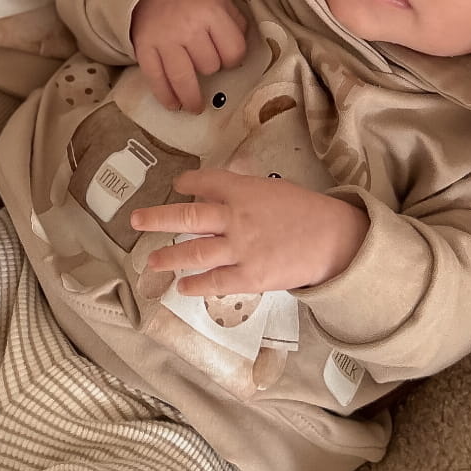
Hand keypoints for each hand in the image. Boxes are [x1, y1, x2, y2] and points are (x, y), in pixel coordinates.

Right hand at [130, 0, 247, 110]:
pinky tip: (173, 104)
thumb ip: (234, 22)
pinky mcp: (144, 48)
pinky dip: (165, 95)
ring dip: (191, 97)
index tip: (229, 59)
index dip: (235, 59)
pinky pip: (156, 79)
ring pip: (184, 78)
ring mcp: (164, 40)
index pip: (233, 51)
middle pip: (209, 66)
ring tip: (195, 106)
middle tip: (207, 64)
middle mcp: (188, 27)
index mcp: (212, 12)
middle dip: (211, 68)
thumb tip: (240, 52)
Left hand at [130, 168, 367, 293]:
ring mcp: (240, 249)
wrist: (335, 240)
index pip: (203, 183)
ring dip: (168, 257)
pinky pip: (214, 282)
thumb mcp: (273, 188)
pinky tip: (182, 287)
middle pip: (186, 217)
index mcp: (242, 190)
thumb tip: (216, 191)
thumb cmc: (306, 211)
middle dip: (156, 218)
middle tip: (134, 220)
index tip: (177, 187)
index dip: (186, 184)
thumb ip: (243, 191)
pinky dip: (195, 285)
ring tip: (150, 262)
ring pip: (194, 252)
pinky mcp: (249, 277)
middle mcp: (235, 217)